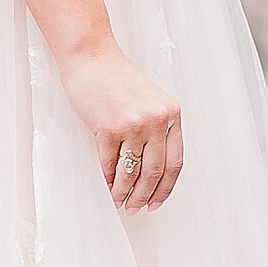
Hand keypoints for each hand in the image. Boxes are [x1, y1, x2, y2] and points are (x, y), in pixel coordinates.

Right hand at [58, 38, 183, 211]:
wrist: (92, 58)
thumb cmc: (117, 79)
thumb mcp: (150, 100)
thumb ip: (157, 129)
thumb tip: (152, 171)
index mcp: (171, 113)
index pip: (176, 162)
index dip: (166, 188)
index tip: (157, 201)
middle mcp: (156, 120)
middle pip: (155, 172)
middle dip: (145, 195)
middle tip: (136, 207)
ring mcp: (132, 124)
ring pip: (133, 172)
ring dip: (125, 192)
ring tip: (120, 201)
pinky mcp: (108, 128)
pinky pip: (110, 164)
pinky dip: (109, 179)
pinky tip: (108, 185)